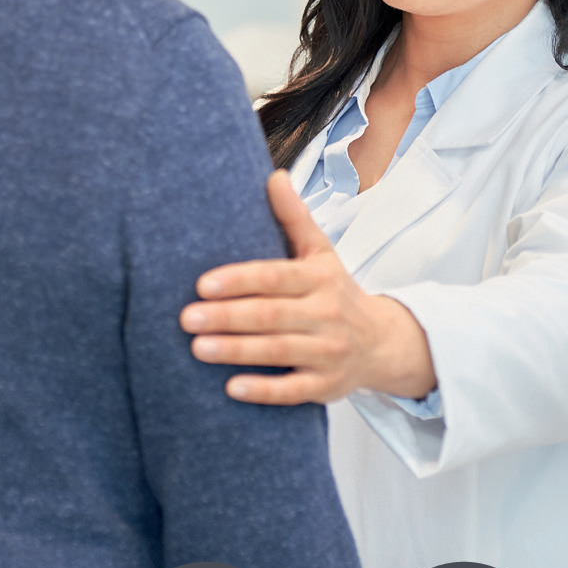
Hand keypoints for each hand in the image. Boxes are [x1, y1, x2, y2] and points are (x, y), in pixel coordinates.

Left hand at [180, 170, 436, 404]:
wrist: (382, 342)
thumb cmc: (335, 292)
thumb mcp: (321, 253)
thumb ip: (294, 218)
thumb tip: (274, 176)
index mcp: (320, 278)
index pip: (275, 277)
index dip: (239, 280)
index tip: (202, 284)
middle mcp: (327, 314)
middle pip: (272, 315)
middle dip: (228, 316)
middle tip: (186, 318)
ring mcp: (328, 352)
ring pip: (278, 351)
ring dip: (236, 351)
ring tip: (197, 348)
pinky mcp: (326, 386)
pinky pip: (293, 391)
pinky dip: (264, 390)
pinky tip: (232, 388)